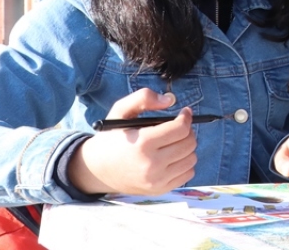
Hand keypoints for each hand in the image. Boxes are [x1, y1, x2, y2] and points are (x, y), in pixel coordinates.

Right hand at [68, 89, 197, 195]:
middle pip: (189, 143)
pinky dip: (185, 163)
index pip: (180, 128)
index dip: (186, 117)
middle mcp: (151, 164)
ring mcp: (156, 180)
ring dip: (187, 147)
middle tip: (179, 127)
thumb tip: (170, 100)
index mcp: (143, 143)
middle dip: (188, 131)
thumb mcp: (120, 111)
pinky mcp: (160, 190)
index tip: (184, 112)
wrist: (97, 170)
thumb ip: (143, 97)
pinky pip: (188, 173)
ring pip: (191, 158)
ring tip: (175, 142)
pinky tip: (173, 156)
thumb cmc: (112, 137)